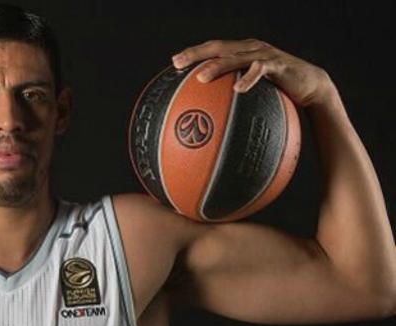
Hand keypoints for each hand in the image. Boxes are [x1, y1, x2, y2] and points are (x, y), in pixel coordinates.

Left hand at [171, 39, 333, 107]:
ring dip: (217, 66)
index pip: (212, 49)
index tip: (173, 64)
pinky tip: (237, 89)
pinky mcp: (278, 64)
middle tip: (177, 64)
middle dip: (196, 54)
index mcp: (240, 52)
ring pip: (236, 56)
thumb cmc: (277, 92)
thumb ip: (232, 98)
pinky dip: (248, 78)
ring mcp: (263, 54)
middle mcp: (249, 48)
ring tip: (201, 77)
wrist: (310, 86)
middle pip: (218, 47)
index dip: (192, 53)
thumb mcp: (252, 93)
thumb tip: (210, 121)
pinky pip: (260, 69)